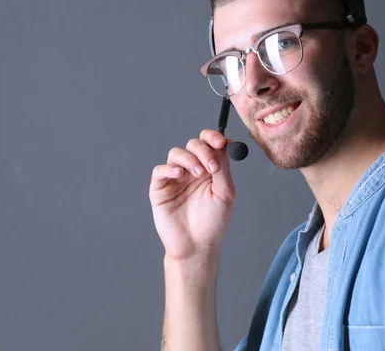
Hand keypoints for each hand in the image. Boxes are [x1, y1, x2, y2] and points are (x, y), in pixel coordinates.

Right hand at [149, 129, 235, 260]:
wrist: (197, 246)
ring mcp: (175, 178)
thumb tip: (225, 144)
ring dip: (189, 158)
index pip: (209, 143)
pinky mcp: (160, 189)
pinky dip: (169, 168)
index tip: (221, 142)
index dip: (213, 137)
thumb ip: (223, 168)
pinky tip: (180, 175)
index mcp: (209, 169)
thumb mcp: (225, 193)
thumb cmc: (213, 222)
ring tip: (199, 174)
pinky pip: (160, 170)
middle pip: (193, 144)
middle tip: (211, 166)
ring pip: (176, 153)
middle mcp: (191, 170)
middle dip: (203, 150)